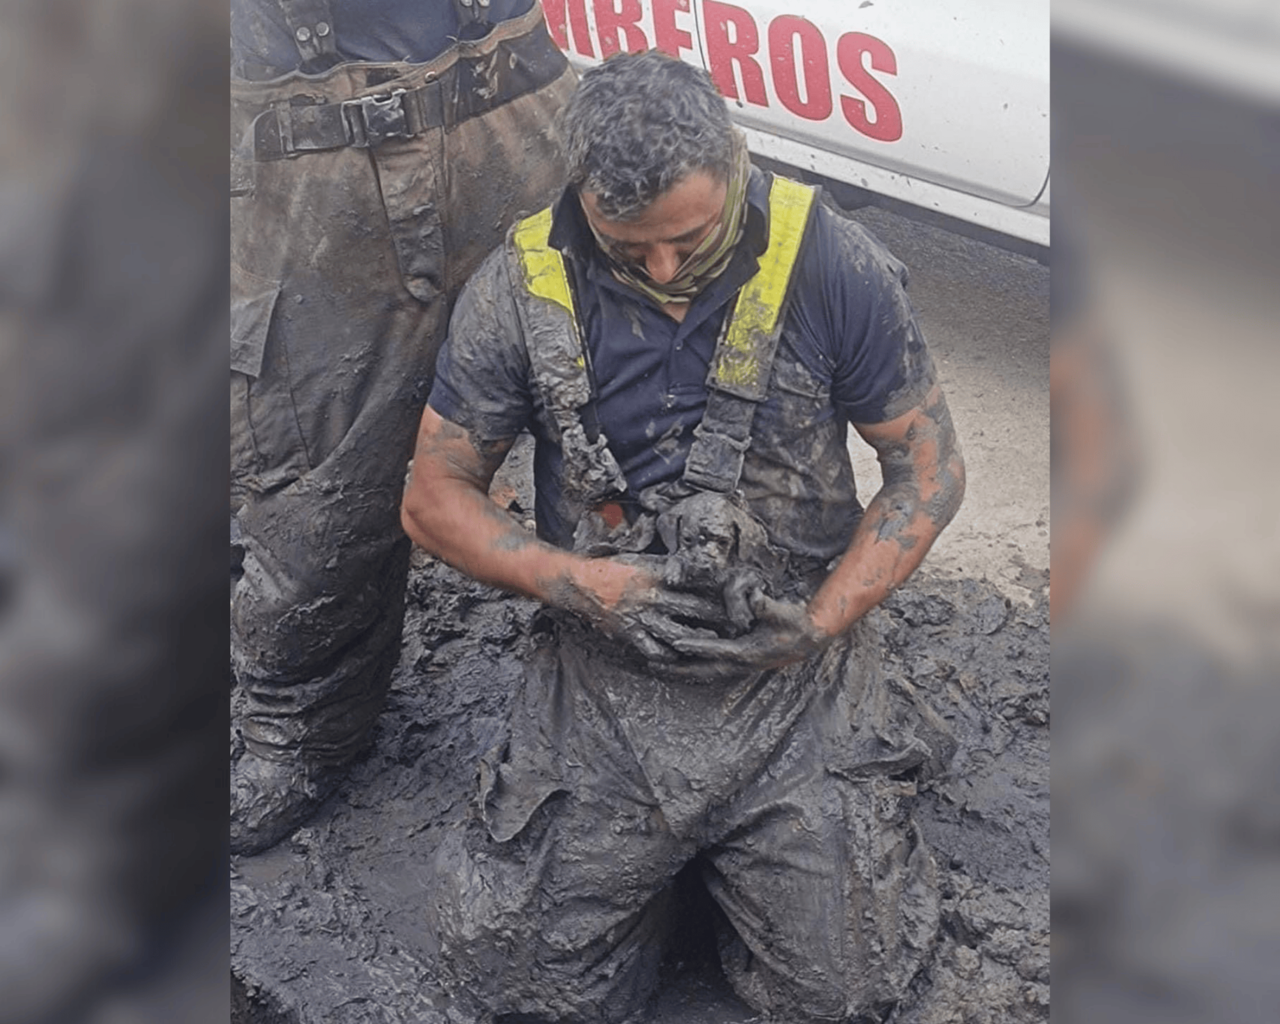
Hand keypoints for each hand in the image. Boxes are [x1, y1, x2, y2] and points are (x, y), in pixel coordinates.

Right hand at [558, 558, 731, 662]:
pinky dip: (669, 656)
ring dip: (699, 640)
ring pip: (678, 633)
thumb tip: (693, 570)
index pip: (695, 582)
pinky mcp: (630, 634)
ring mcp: (641, 618)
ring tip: (715, 644)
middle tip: (737, 625)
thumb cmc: (613, 569)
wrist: (580, 584)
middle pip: (693, 609)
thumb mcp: (641, 560)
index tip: (735, 596)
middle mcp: (652, 597)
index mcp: (657, 575)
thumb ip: (667, 567)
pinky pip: (654, 650)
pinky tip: (682, 658)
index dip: (717, 590)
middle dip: (717, 617)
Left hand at [667, 588, 832, 674]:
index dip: (696, 646)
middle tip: (654, 666)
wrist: (810, 639)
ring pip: (705, 672)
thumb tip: (755, 598)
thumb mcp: (783, 612)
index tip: (676, 644)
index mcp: (749, 652)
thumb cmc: (796, 623)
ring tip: (659, 669)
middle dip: (679, 669)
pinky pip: (711, 668)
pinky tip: (680, 666)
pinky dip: (694, 668)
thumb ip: (767, 606)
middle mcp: (742, 663)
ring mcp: (740, 666)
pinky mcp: (740, 663)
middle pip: (704, 669)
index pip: (717, 649)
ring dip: (683, 671)